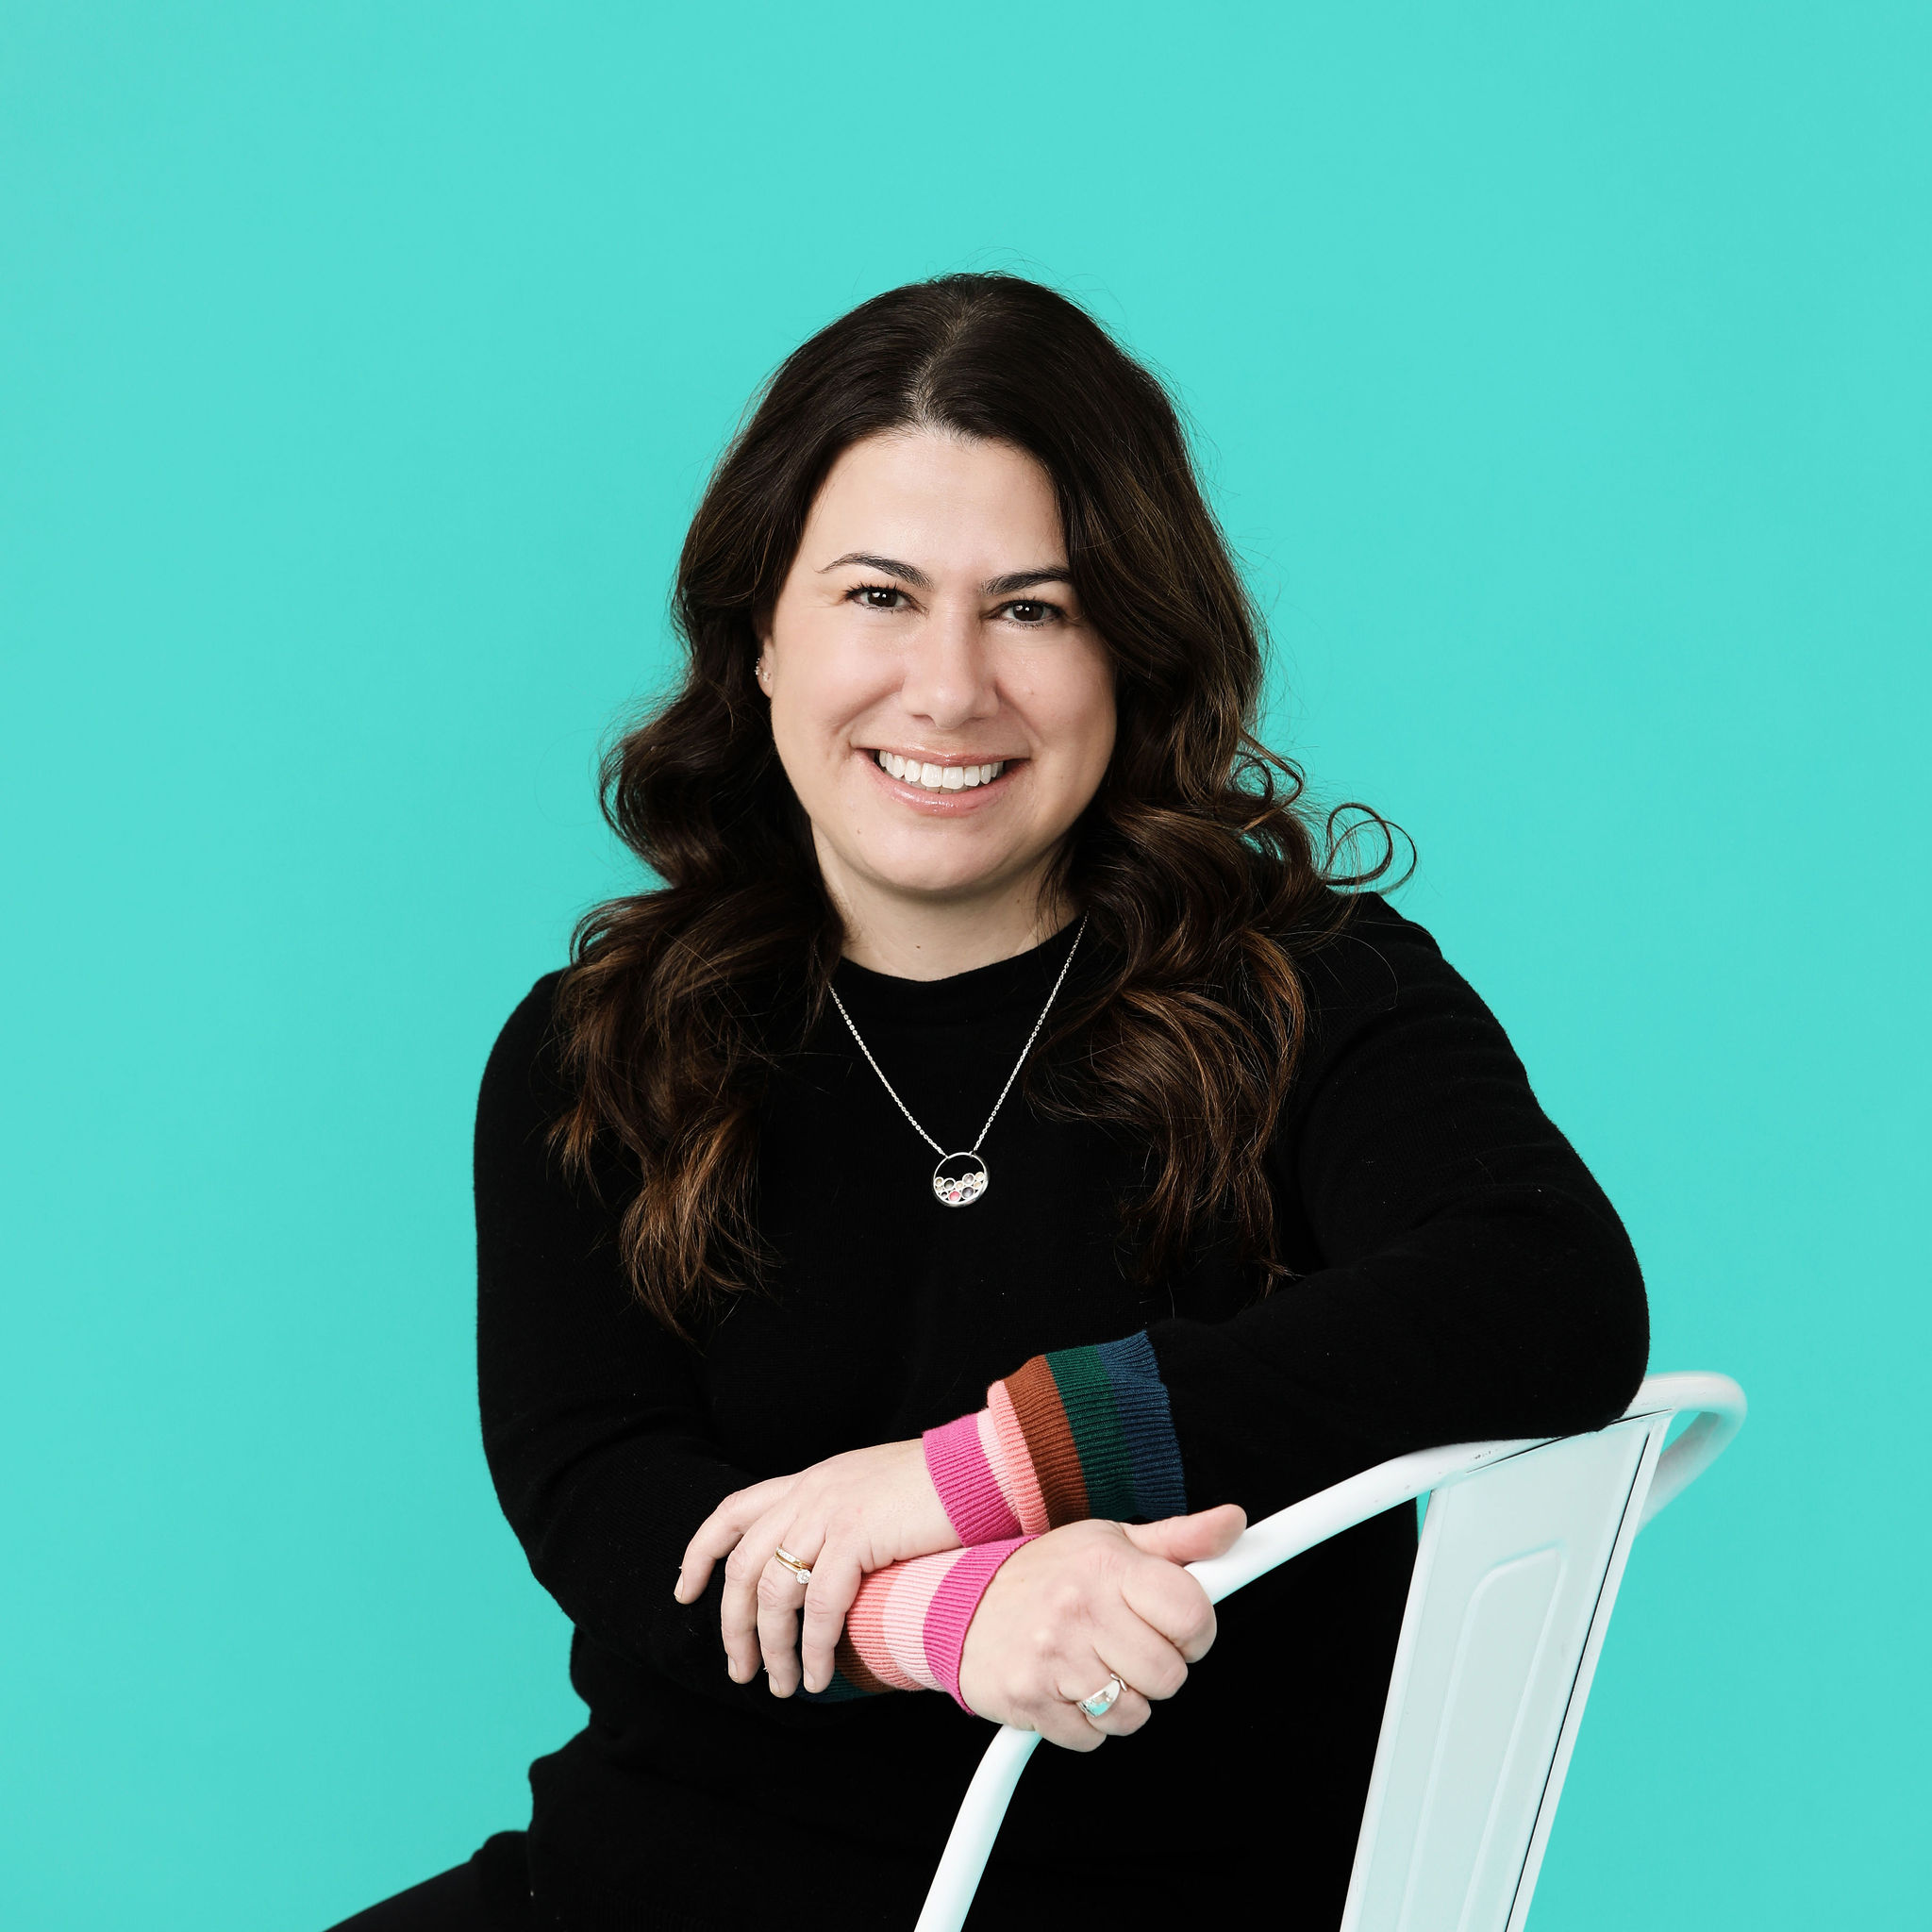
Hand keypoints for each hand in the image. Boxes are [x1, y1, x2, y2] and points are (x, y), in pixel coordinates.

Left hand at [675, 1438, 958, 1696]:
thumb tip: (825, 1567)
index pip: (732, 1512)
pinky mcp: (856, 1536)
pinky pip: (820, 1606)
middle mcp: (809, 1494)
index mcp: (809, 1481)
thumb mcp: (872, 1490)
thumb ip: (840, 1517)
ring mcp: (829, 1513)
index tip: (685, 1592)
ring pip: (773, 1593)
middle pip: (743, 1565)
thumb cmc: (940, 1485)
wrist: (980, 1466)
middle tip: (740, 1669)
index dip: (700, 1553)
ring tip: (784, 1685)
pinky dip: (815, 1649)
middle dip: (733, 1625)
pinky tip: (820, 1676)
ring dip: (773, 1649)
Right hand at [956, 1504, 1244, 1749]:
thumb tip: (1234, 1523)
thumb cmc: (1047, 1573)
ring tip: (1094, 1665)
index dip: (1196, 1631)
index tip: (1178, 1629)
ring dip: (1122, 1700)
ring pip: (1135, 1713)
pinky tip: (1067, 1686)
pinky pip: (1093, 1737)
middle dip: (1156, 1669)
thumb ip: (1181, 1539)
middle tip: (1126, 1647)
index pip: (1192, 1614)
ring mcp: (1052, 1654)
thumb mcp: (1112, 1542)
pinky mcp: (1029, 1697)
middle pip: (1169, 1675)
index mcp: (1108, 1564)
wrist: (960, 1604)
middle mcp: (1079, 1606)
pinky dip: (1086, 1722)